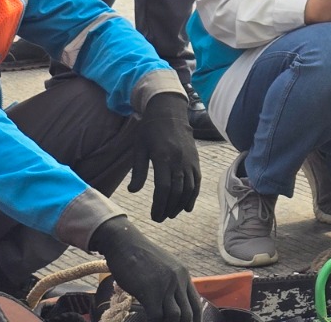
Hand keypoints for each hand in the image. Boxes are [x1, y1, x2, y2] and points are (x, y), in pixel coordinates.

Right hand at [90, 215, 201, 321]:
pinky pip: (157, 316)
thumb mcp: (164, 266)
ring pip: (175, 316)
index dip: (195, 320)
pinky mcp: (150, 291)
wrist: (125, 243)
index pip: (196, 304)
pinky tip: (148, 320)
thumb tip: (174, 301)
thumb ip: (171, 282)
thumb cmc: (140, 256)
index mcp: (183, 275)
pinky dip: (154, 321)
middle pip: (188, 313)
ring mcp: (165, 286)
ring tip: (159, 321)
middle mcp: (178, 280)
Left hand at [127, 92, 199, 221]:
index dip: (159, 205)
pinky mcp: (195, 160)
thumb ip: (138, 171)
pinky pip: (197, 181)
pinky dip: (193, 196)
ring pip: (188, 189)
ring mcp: (189, 160)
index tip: (153, 216)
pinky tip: (187, 206)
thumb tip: (133, 191)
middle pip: (176, 191)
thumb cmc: (150, 130)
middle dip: (168, 209)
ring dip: (180, 205)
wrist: (169, 111)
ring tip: (171, 214)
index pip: (163, 189)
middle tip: (160, 218)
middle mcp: (179, 160)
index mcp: (162, 157)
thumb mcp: (139, 148)